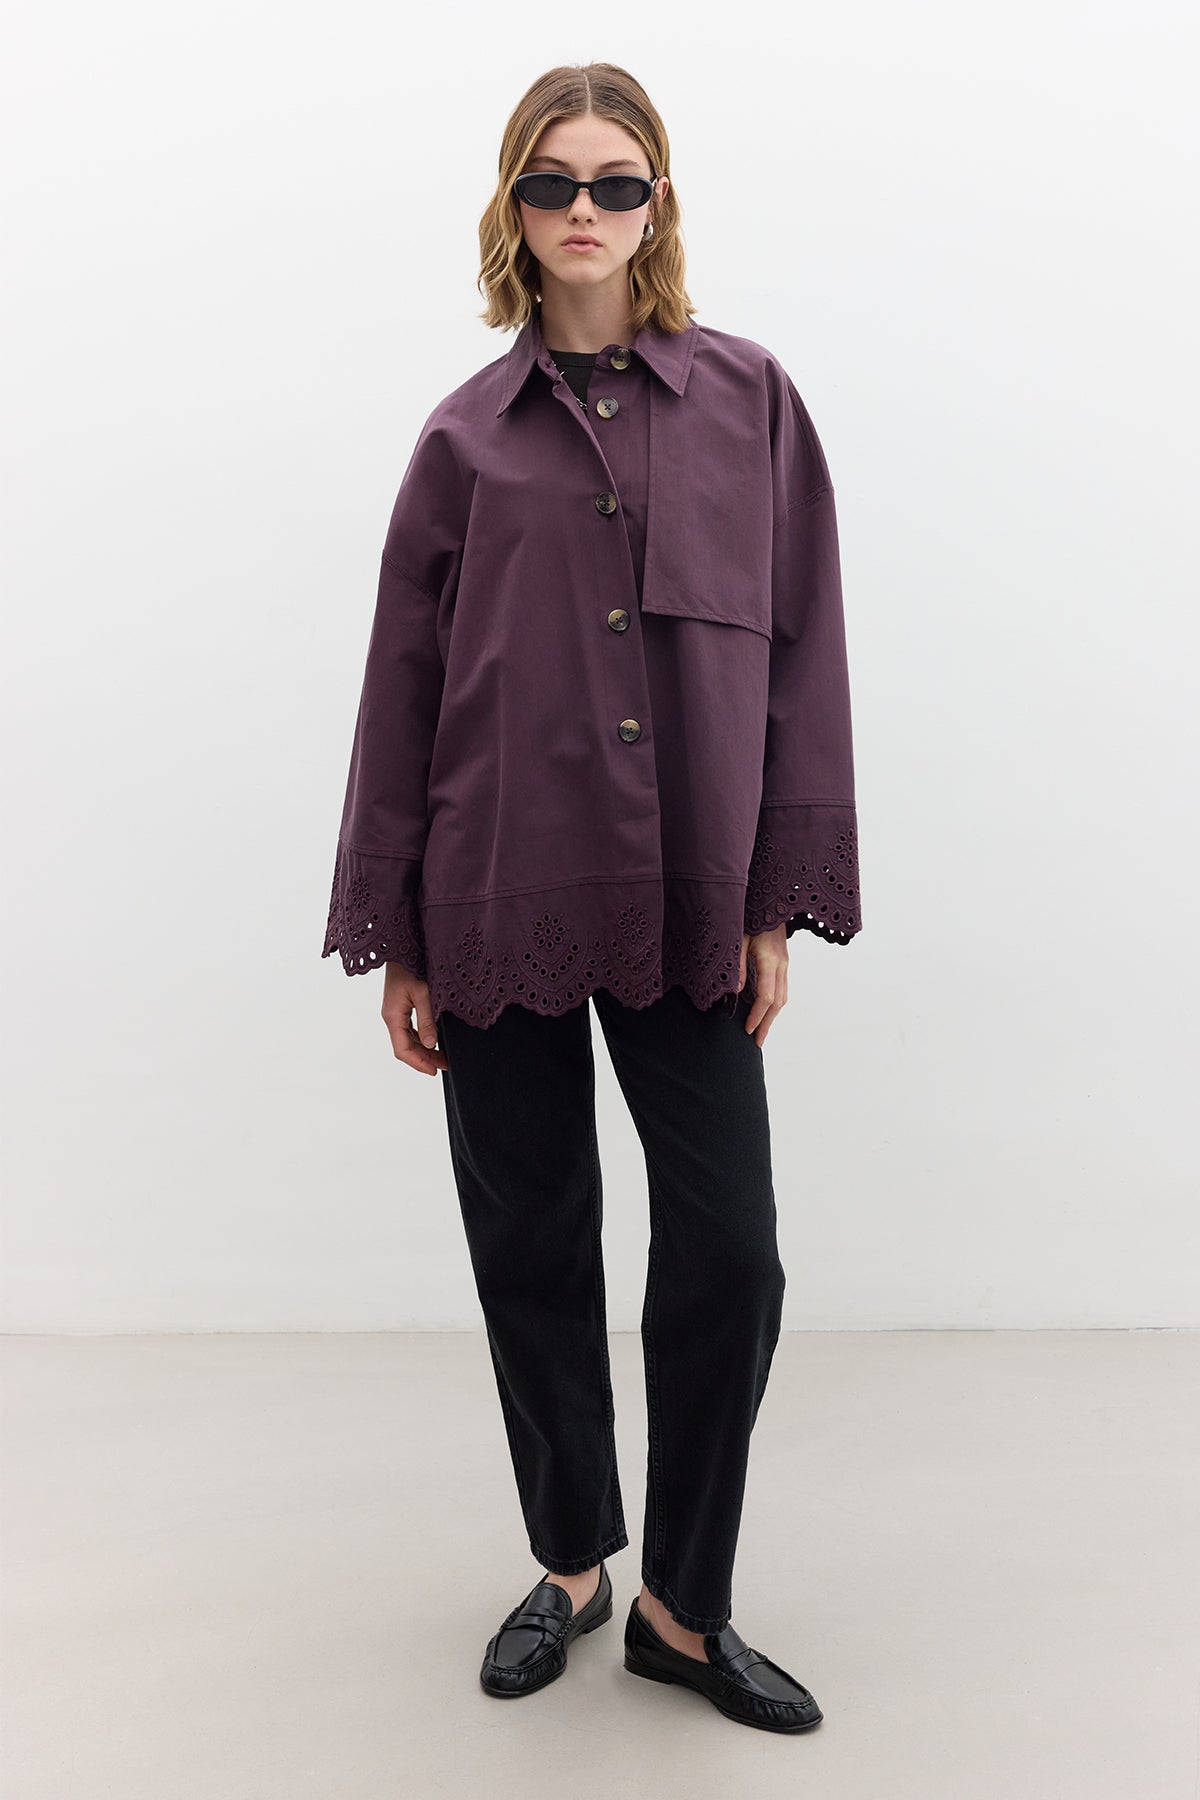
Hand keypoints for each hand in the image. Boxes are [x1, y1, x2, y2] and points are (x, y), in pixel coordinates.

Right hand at [381, 961, 449, 1075]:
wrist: (401, 946)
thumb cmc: (411, 965)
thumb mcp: (423, 993)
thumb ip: (427, 1020)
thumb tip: (430, 1044)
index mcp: (393, 1016)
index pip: (402, 1050)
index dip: (418, 1063)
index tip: (434, 1071)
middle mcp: (391, 1016)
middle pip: (405, 1047)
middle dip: (424, 1058)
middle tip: (444, 1065)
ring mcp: (394, 1011)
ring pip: (407, 1039)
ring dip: (423, 1049)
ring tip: (441, 1056)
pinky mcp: (399, 1005)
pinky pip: (408, 1028)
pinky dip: (420, 1037)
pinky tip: (432, 1040)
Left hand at [738, 925, 788, 1046]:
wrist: (772, 898)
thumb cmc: (750, 915)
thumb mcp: (738, 937)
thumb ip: (737, 965)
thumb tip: (736, 992)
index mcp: (769, 959)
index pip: (766, 996)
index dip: (757, 1016)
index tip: (747, 1030)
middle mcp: (781, 964)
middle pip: (778, 1002)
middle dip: (767, 1024)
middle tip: (757, 1042)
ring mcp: (785, 962)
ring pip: (783, 996)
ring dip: (773, 1016)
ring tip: (762, 1031)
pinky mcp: (783, 961)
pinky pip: (783, 987)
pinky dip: (775, 1003)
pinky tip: (766, 1010)